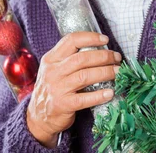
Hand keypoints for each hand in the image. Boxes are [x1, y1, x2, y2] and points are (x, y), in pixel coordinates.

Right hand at [26, 32, 120, 147]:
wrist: (37, 117)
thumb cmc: (53, 89)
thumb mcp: (54, 69)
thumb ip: (70, 58)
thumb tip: (100, 49)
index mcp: (51, 59)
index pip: (71, 40)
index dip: (90, 38)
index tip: (105, 40)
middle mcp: (53, 72)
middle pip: (82, 58)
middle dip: (104, 56)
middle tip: (117, 58)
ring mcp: (56, 89)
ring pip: (85, 76)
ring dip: (106, 72)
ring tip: (118, 72)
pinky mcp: (62, 105)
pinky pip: (84, 98)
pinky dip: (99, 95)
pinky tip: (110, 93)